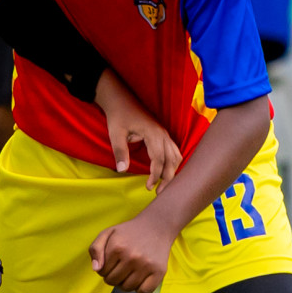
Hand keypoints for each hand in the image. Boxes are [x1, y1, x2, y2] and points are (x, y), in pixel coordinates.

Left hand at [89, 211, 175, 292]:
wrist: (156, 226)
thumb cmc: (128, 232)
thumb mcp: (107, 233)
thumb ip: (95, 249)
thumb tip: (96, 270)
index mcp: (117, 247)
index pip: (101, 272)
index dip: (104, 269)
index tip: (111, 263)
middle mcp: (132, 256)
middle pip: (113, 281)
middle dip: (113, 277)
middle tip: (119, 268)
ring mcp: (146, 265)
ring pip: (127, 288)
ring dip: (125, 283)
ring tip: (129, 272)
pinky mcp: (159, 271)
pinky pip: (144, 291)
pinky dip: (140, 289)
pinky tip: (140, 278)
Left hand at [94, 69, 181, 190]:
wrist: (119, 99)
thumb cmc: (117, 116)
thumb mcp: (115, 134)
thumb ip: (119, 152)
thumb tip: (122, 170)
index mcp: (153, 133)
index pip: (159, 159)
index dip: (155, 175)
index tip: (149, 187)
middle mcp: (162, 134)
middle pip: (172, 159)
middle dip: (168, 177)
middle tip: (159, 193)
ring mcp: (164, 133)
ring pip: (176, 155)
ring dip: (172, 171)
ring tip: (163, 185)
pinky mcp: (162, 135)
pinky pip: (173, 151)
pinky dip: (172, 163)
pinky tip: (166, 173)